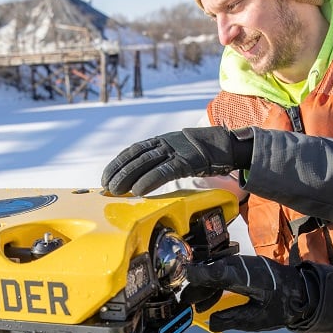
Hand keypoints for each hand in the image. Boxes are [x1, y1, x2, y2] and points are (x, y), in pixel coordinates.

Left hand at [102, 126, 253, 195]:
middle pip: (135, 158)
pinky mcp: (187, 161)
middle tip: (107, 188)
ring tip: (117, 191)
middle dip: (118, 173)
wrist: (227, 145)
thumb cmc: (201, 153)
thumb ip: (162, 161)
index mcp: (161, 141)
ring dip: (128, 178)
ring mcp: (176, 151)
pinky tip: (139, 191)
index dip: (117, 164)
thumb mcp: (177, 153)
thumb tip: (144, 176)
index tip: (105, 177)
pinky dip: (149, 181)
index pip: (132, 151)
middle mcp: (165, 144)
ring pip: (146, 164)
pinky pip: (164, 171)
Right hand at [180, 255, 316, 332]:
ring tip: (196, 306)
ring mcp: (245, 265)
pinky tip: (209, 303)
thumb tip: (211, 323)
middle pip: (213, 272)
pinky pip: (225, 274)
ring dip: (205, 288)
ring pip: (217, 273)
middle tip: (184, 303)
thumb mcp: (257, 319)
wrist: (304, 294)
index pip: (218, 272)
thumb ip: (232, 319)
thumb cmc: (283, 306)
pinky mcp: (246, 269)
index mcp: (247, 276)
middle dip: (197, 287)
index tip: (183, 276)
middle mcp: (244, 266)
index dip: (200, 275)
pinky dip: (215, 287)